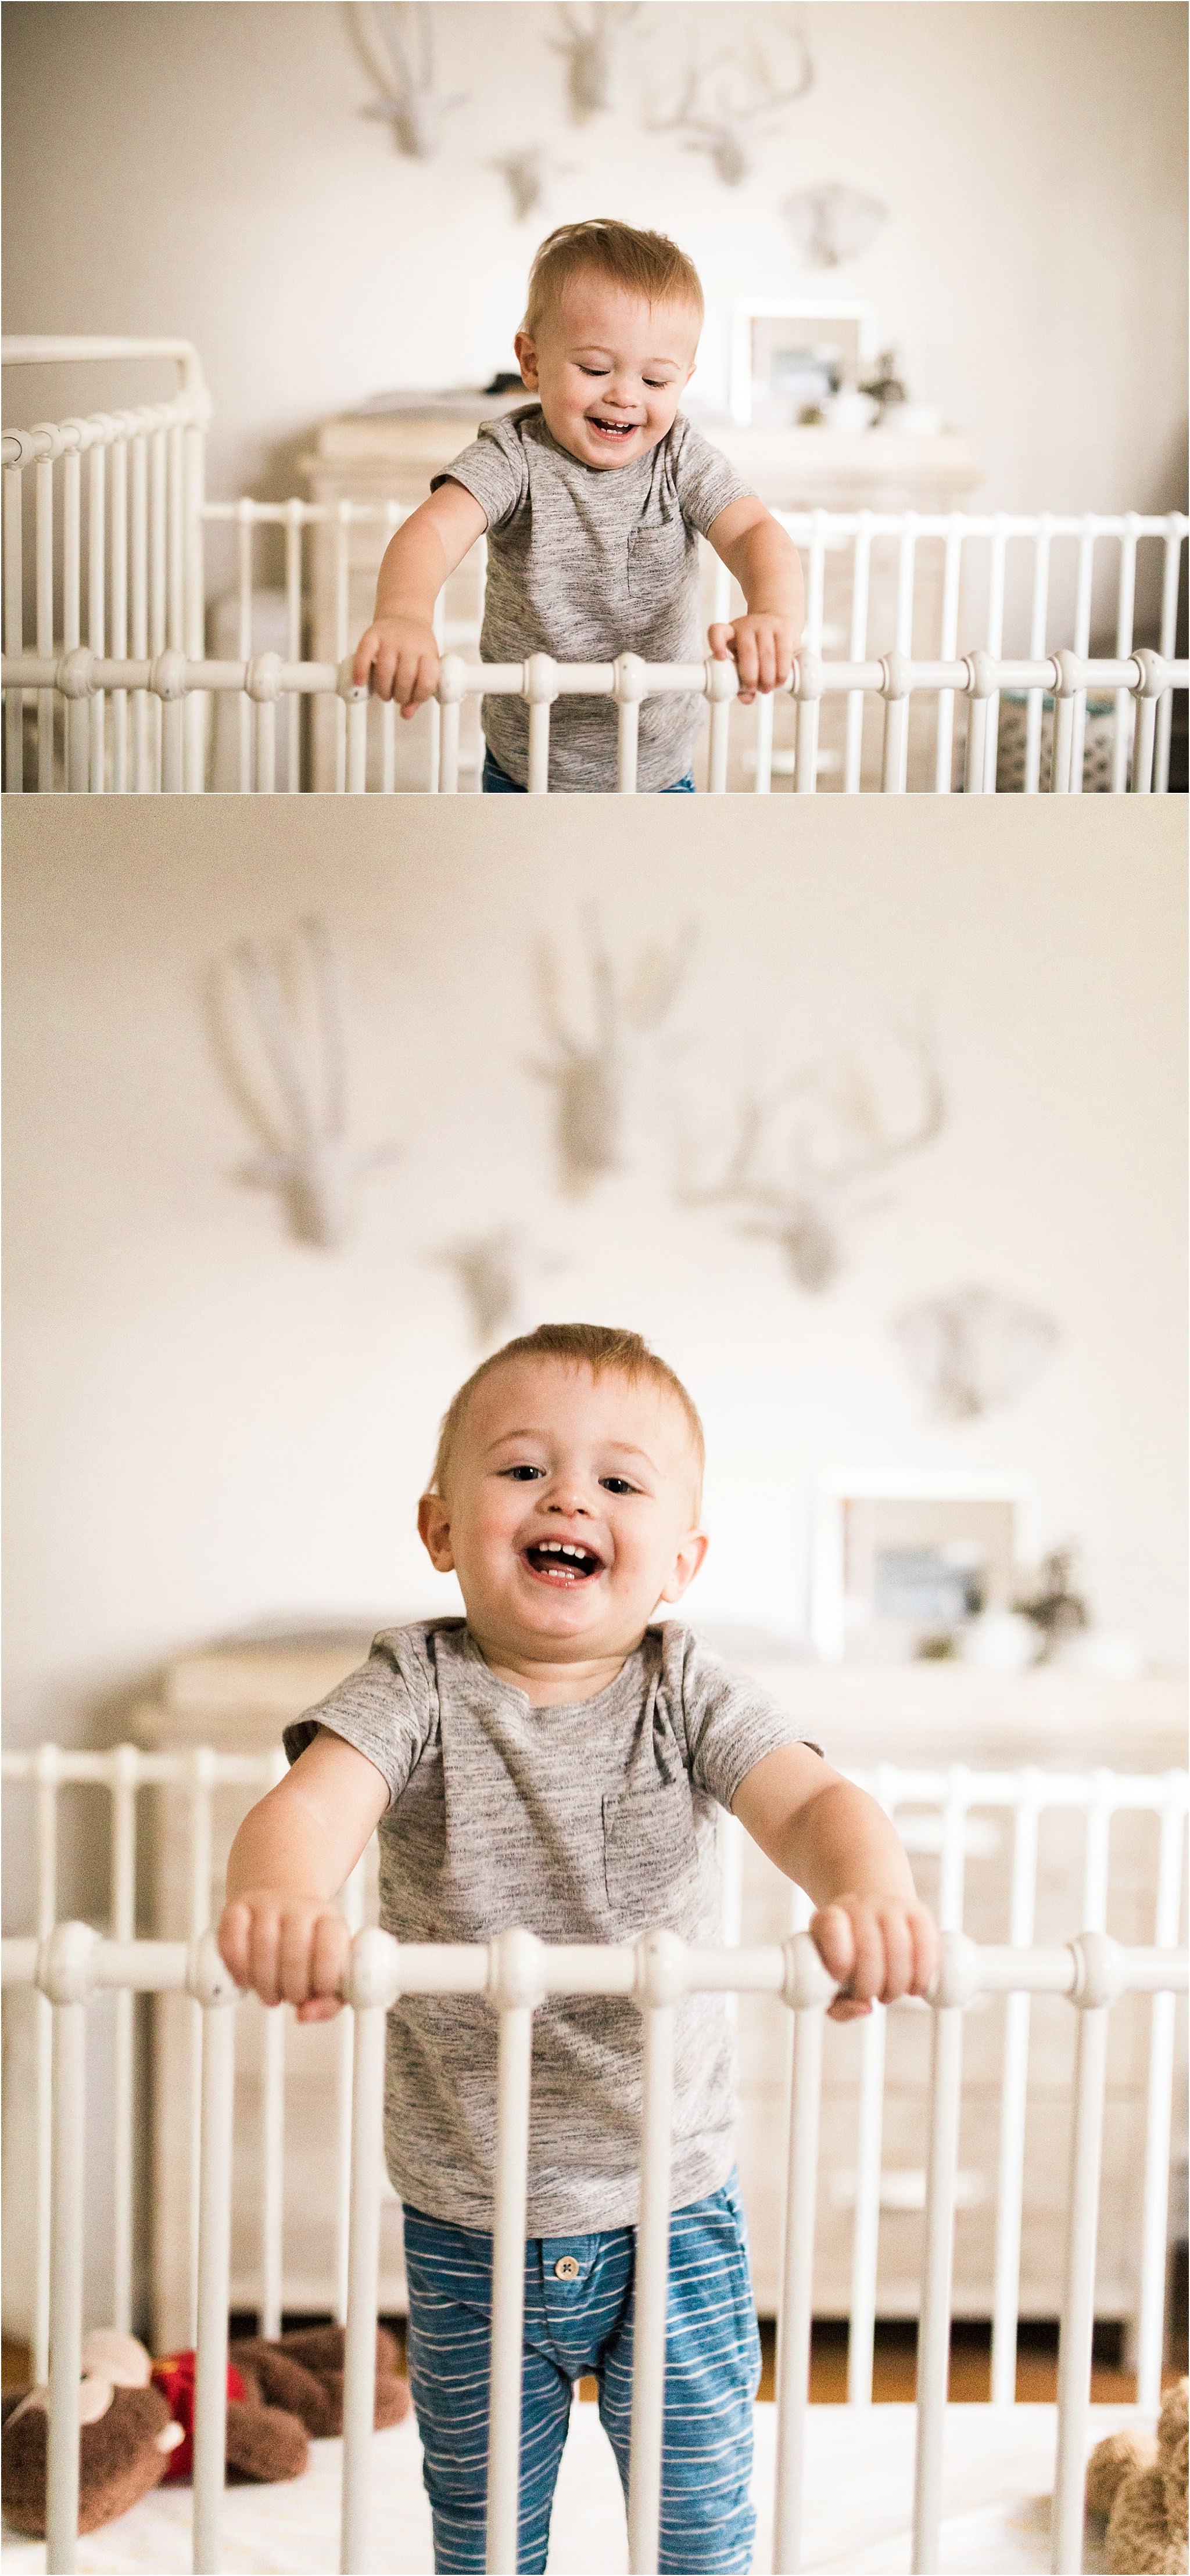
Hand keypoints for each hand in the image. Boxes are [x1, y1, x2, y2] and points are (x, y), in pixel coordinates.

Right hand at [218, 1889, 350, 2022]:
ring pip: (263, 1944)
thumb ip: (327, 2003)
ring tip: (269, 1994)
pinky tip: (244, 1980)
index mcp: (330, 1921)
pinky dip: (236, 1965)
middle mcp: (301, 1907)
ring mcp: (268, 1904)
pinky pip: (232, 1934)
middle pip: (295, 1952)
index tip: (317, 1991)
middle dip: (292, 1988)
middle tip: (289, 1998)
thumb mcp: (329, 1976)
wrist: (283, 1911)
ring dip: (265, 1982)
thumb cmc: (309, 1953)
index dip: (323, 1979)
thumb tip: (303, 2015)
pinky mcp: (239, 1906)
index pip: (330, 1948)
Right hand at [352, 616, 439, 718]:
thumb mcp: (425, 664)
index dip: (419, 696)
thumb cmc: (416, 646)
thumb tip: (406, 714)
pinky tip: (360, 682)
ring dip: (383, 690)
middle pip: (405, 679)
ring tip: (384, 694)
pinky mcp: (372, 635)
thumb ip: (419, 690)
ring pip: (385, 671)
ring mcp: (390, 638)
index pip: (427, 681)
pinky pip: (364, 655)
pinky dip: (360, 671)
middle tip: (396, 698)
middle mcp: (410, 643)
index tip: (412, 700)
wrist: (405, 614)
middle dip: (400, 696)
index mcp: (428, 652)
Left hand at [707, 613, 798, 706]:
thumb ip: (742, 679)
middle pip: (747, 650)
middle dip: (751, 676)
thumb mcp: (744, 657)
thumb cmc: (756, 643)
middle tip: (754, 689)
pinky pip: (783, 652)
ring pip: (766, 653)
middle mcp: (747, 626)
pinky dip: (781, 671)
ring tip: (767, 688)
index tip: (721, 658)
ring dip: (767, 676)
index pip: (717, 631)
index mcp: (730, 631)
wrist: (778, 619)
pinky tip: (779, 681)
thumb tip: (746, 699)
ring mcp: (766, 625)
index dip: (717, 644)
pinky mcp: (783, 629)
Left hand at [809, 1892, 938, 2022]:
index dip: (837, 1957)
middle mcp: (858, 1906)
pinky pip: (927, 1943)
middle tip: (874, 1996)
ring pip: (900, 1947)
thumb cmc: (849, 1954)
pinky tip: (916, 1987)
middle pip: (869, 1949)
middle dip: (872, 1986)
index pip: (831, 1927)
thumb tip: (865, 2008)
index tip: (841, 1978)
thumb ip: (838, 2006)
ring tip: (891, 1994)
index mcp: (828, 1919)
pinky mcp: (918, 1912)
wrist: (872, 1910)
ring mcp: (889, 1906)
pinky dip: (924, 1973)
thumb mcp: (830, 1977)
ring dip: (898, 1984)